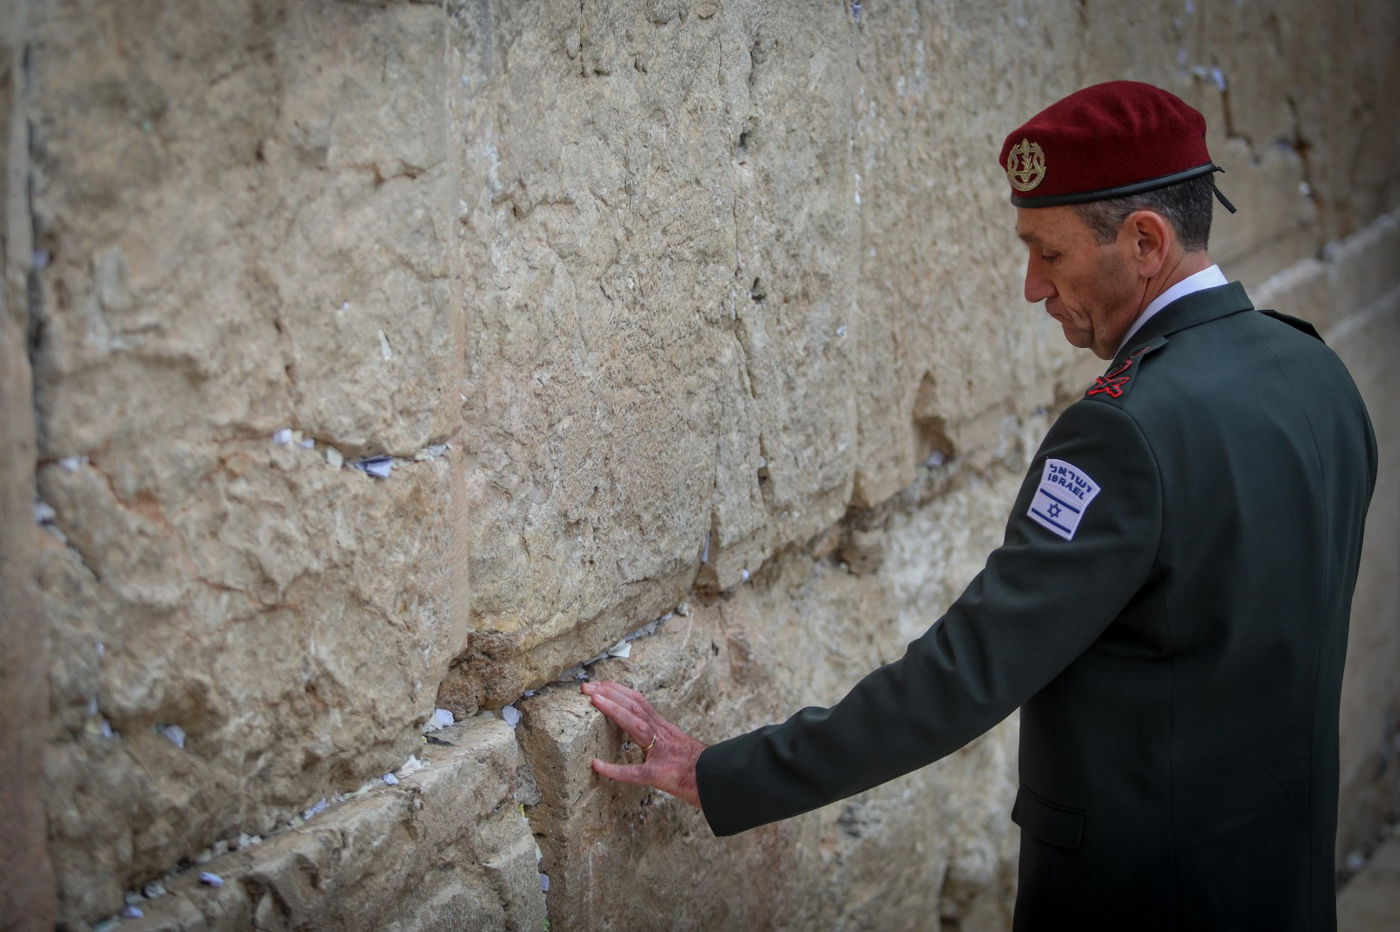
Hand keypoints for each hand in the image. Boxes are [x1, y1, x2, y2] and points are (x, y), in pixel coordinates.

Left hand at [581, 680, 705, 808]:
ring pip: (636, 726)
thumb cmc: (698, 768)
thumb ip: (659, 736)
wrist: (717, 781)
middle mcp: (662, 734)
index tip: (600, 683)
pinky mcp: (659, 775)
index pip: (639, 702)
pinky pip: (634, 772)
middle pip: (635, 706)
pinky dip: (614, 769)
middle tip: (586, 686)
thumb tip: (641, 730)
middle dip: (610, 693)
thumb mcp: (677, 744)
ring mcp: (661, 753)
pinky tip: (596, 765)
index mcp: (663, 728)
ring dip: (614, 710)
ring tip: (594, 700)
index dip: (619, 690)